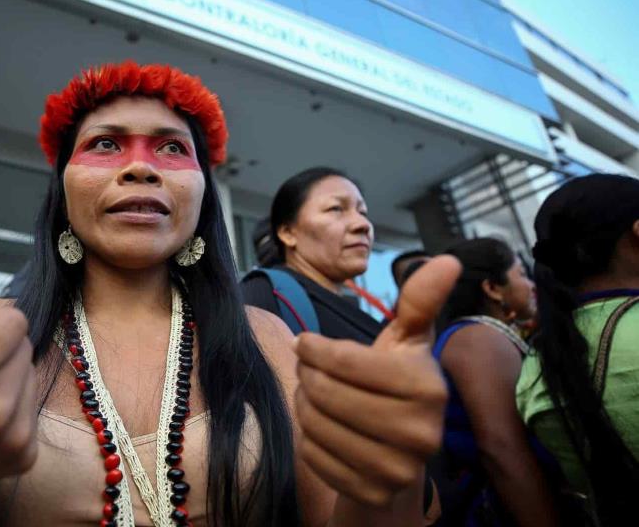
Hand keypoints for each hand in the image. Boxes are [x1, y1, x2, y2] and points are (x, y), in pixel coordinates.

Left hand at [295, 255, 459, 505]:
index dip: (315, 348)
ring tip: (314, 396)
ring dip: (303, 404)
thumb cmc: (395, 388)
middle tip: (308, 370)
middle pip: (325, 393)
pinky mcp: (372, 493)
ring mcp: (398, 469)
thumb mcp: (406, 343)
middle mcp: (421, 433)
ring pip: (314, 424)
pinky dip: (306, 438)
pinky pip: (313, 456)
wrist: (397, 457)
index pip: (345, 361)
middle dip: (307, 376)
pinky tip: (321, 429)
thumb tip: (449, 260)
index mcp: (428, 388)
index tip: (305, 343)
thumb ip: (419, 302)